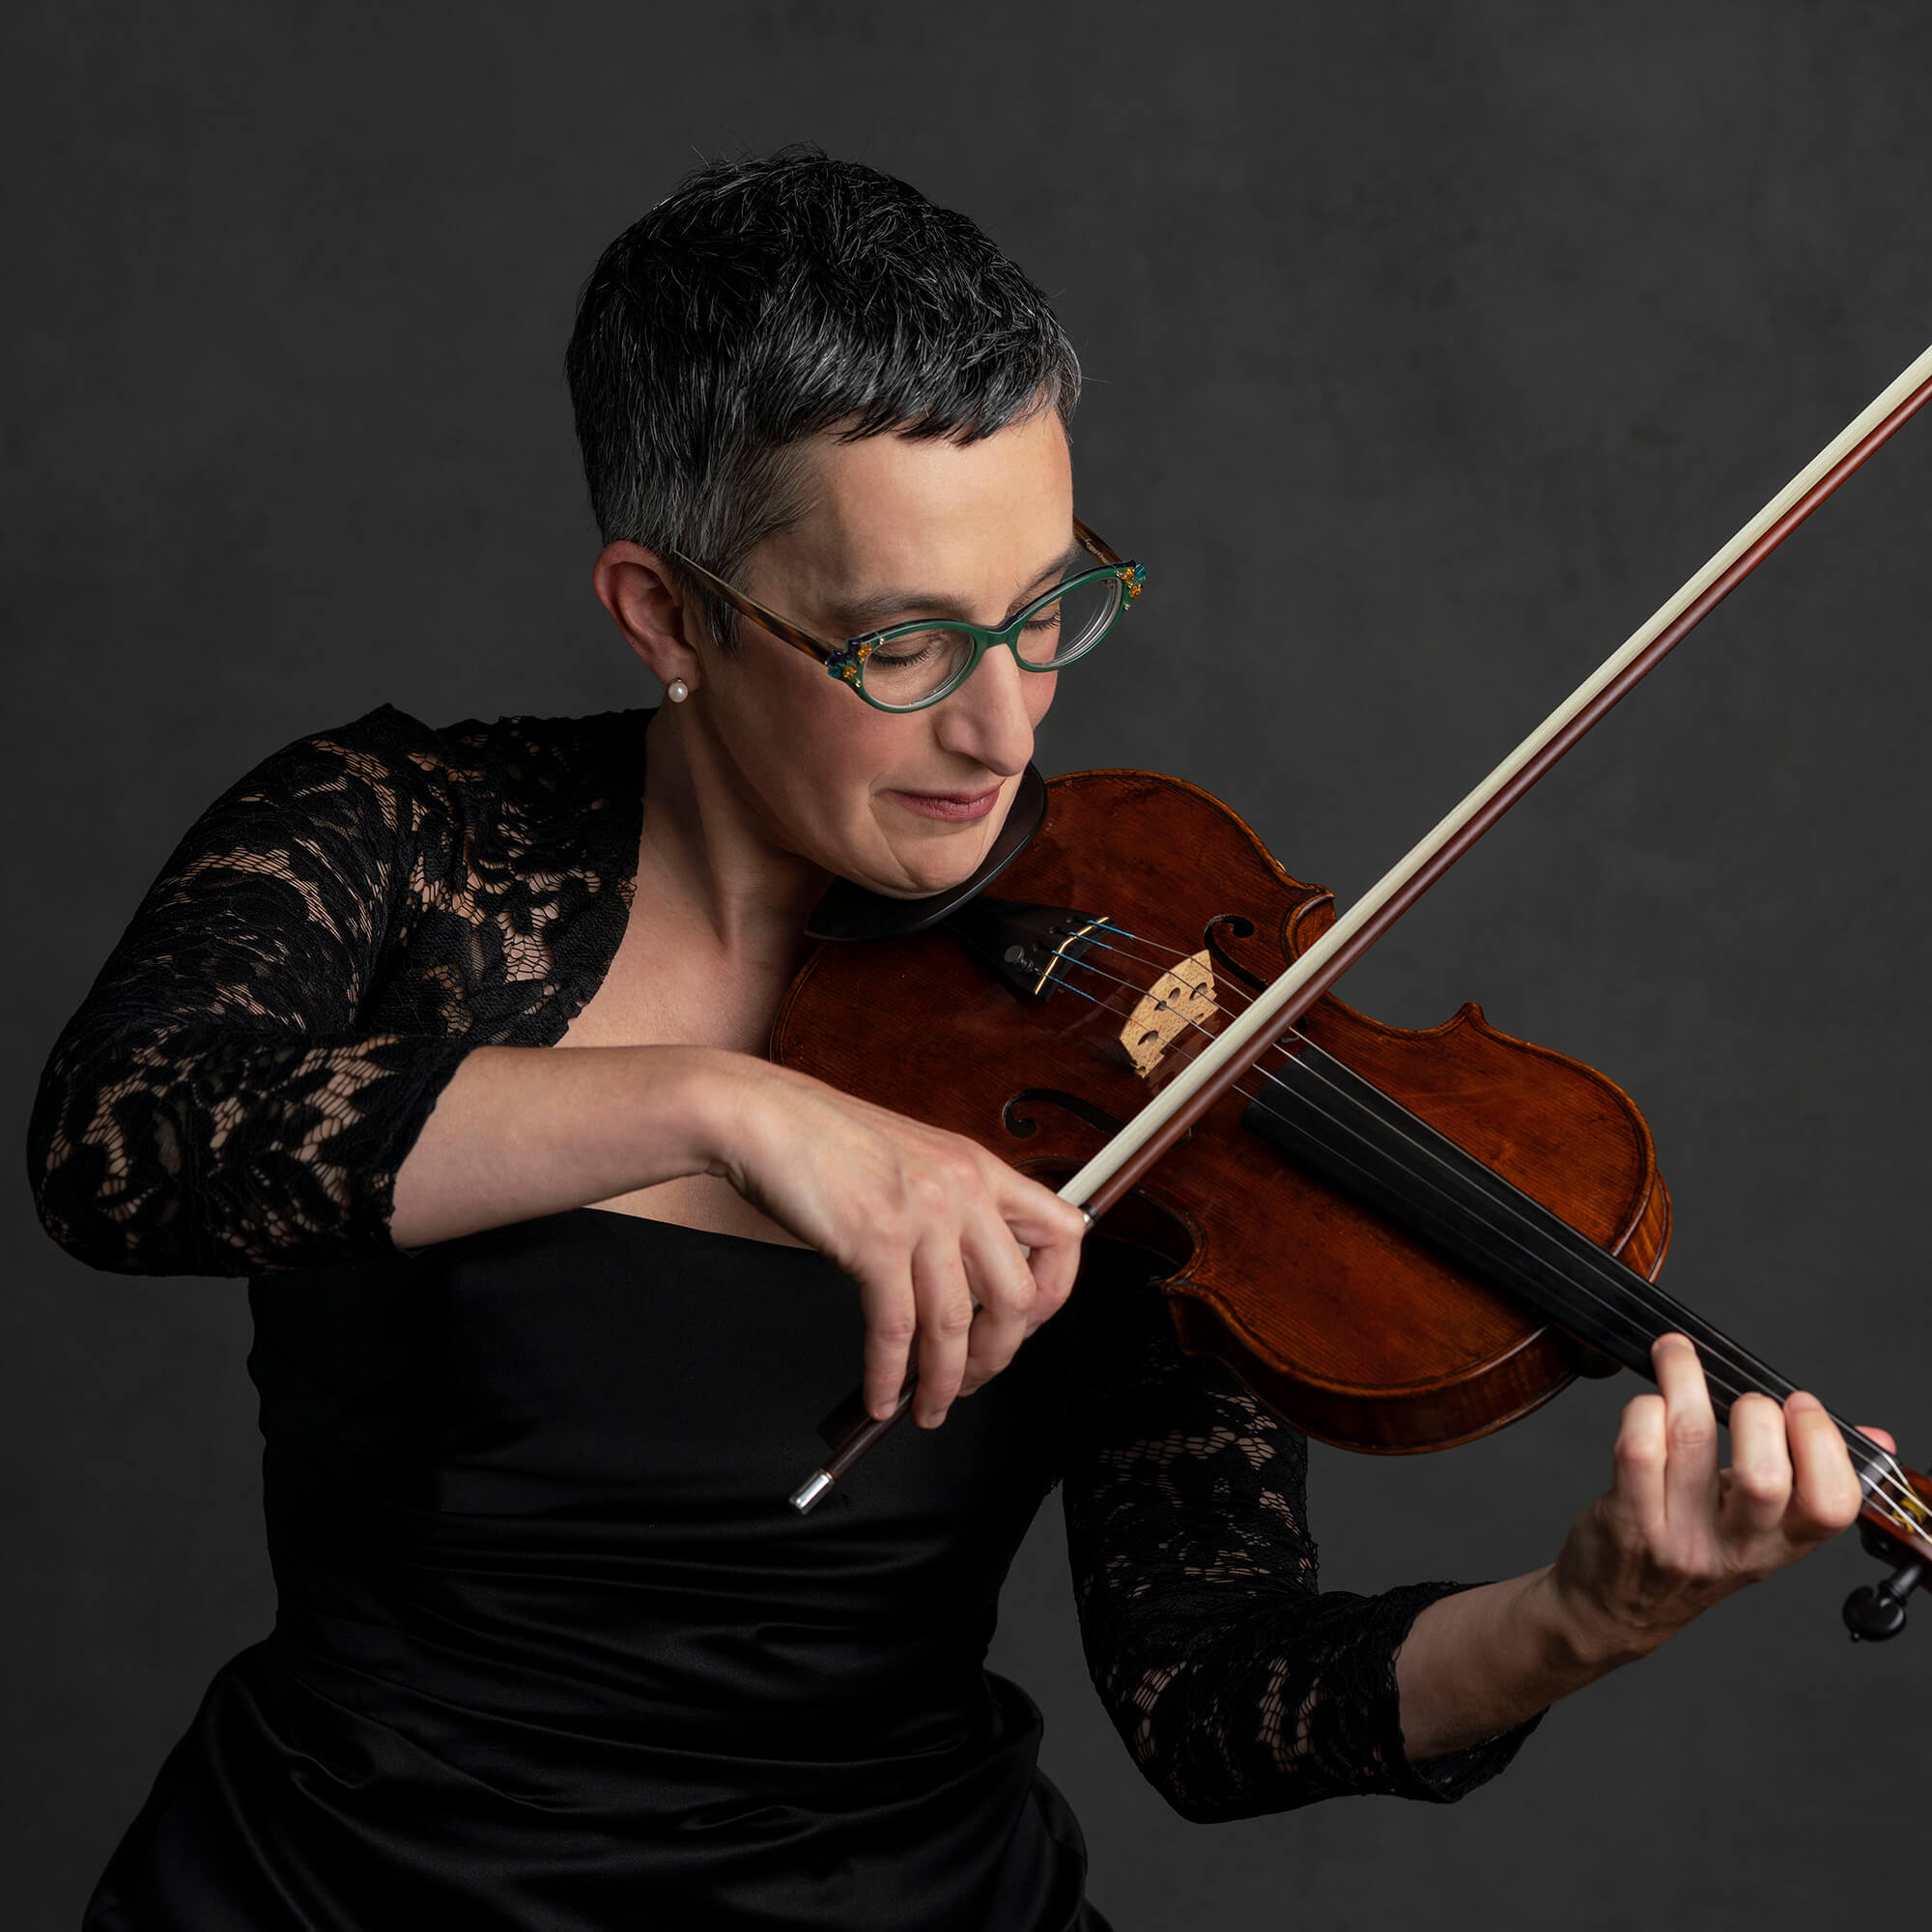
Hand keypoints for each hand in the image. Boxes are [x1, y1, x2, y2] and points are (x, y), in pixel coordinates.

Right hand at [709, 1060, 1087, 1427]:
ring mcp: (921, 1214)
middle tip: (974, 1381)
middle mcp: (963, 1189)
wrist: (763, 1118)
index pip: (1063, 1232)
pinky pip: (895, 1329)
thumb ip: (949, 1209)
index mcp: (980, 1167)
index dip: (1055, 1291)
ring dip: (944, 1382)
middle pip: (1016, 1296)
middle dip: (998, 1356)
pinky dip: (889, 1375)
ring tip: (929, 1409)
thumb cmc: (826, 1141)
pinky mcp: (875, 1240)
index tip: (1025, 1325)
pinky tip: (882, 1396)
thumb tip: (964, 1286)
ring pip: (954, 1324)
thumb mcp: (914, 1162)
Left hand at [1548, 1333, 1893, 1665]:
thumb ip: (1811, 1482)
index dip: (1822, 1443)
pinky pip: (1637, 1449)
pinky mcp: (1627, 1521)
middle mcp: (1736, 1547)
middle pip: (1765, 1476)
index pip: (1832, 1504)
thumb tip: (1875, 1437)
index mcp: (1782, 1545)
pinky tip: (1647, 1405)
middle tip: (1741, 1395)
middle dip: (1756, 1411)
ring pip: (1691, 1441)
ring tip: (1677, 1358)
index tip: (1801, 1404)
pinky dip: (1641, 1409)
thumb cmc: (1692, 1554)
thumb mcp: (1762, 1531)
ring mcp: (1680, 1536)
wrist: (1616, 1608)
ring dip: (1683, 1380)